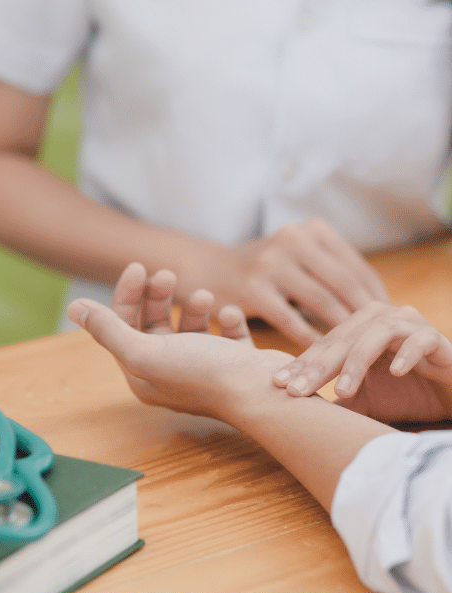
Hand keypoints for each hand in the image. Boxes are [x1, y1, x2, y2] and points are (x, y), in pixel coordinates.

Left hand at [67, 263, 292, 423]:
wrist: (264, 394)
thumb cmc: (203, 373)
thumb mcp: (145, 350)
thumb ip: (108, 329)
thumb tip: (74, 308)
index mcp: (144, 374)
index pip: (125, 328)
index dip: (127, 295)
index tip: (138, 267)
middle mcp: (171, 373)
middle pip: (155, 323)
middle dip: (159, 295)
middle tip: (167, 274)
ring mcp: (204, 369)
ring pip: (191, 327)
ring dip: (195, 306)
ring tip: (205, 297)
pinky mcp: (234, 364)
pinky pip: (226, 334)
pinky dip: (227, 320)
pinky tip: (232, 316)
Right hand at [178, 219, 389, 348]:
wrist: (209, 269)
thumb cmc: (264, 269)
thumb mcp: (298, 256)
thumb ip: (331, 271)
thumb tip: (377, 304)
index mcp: (311, 230)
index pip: (356, 266)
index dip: (377, 297)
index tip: (389, 323)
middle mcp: (293, 240)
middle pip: (344, 283)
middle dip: (366, 316)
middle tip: (380, 342)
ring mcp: (271, 262)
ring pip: (321, 301)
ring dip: (343, 330)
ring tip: (358, 352)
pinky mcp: (252, 288)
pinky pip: (290, 319)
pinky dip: (309, 339)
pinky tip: (322, 354)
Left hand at [273, 301, 451, 422]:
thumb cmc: (407, 394)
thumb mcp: (364, 401)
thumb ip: (335, 401)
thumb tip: (295, 415)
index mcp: (357, 330)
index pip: (323, 346)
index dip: (300, 365)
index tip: (277, 385)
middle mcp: (379, 320)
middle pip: (342, 340)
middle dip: (317, 366)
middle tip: (297, 390)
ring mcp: (409, 325)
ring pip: (376, 335)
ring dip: (357, 362)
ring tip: (341, 390)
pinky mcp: (437, 338)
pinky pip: (421, 339)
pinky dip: (407, 353)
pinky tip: (396, 373)